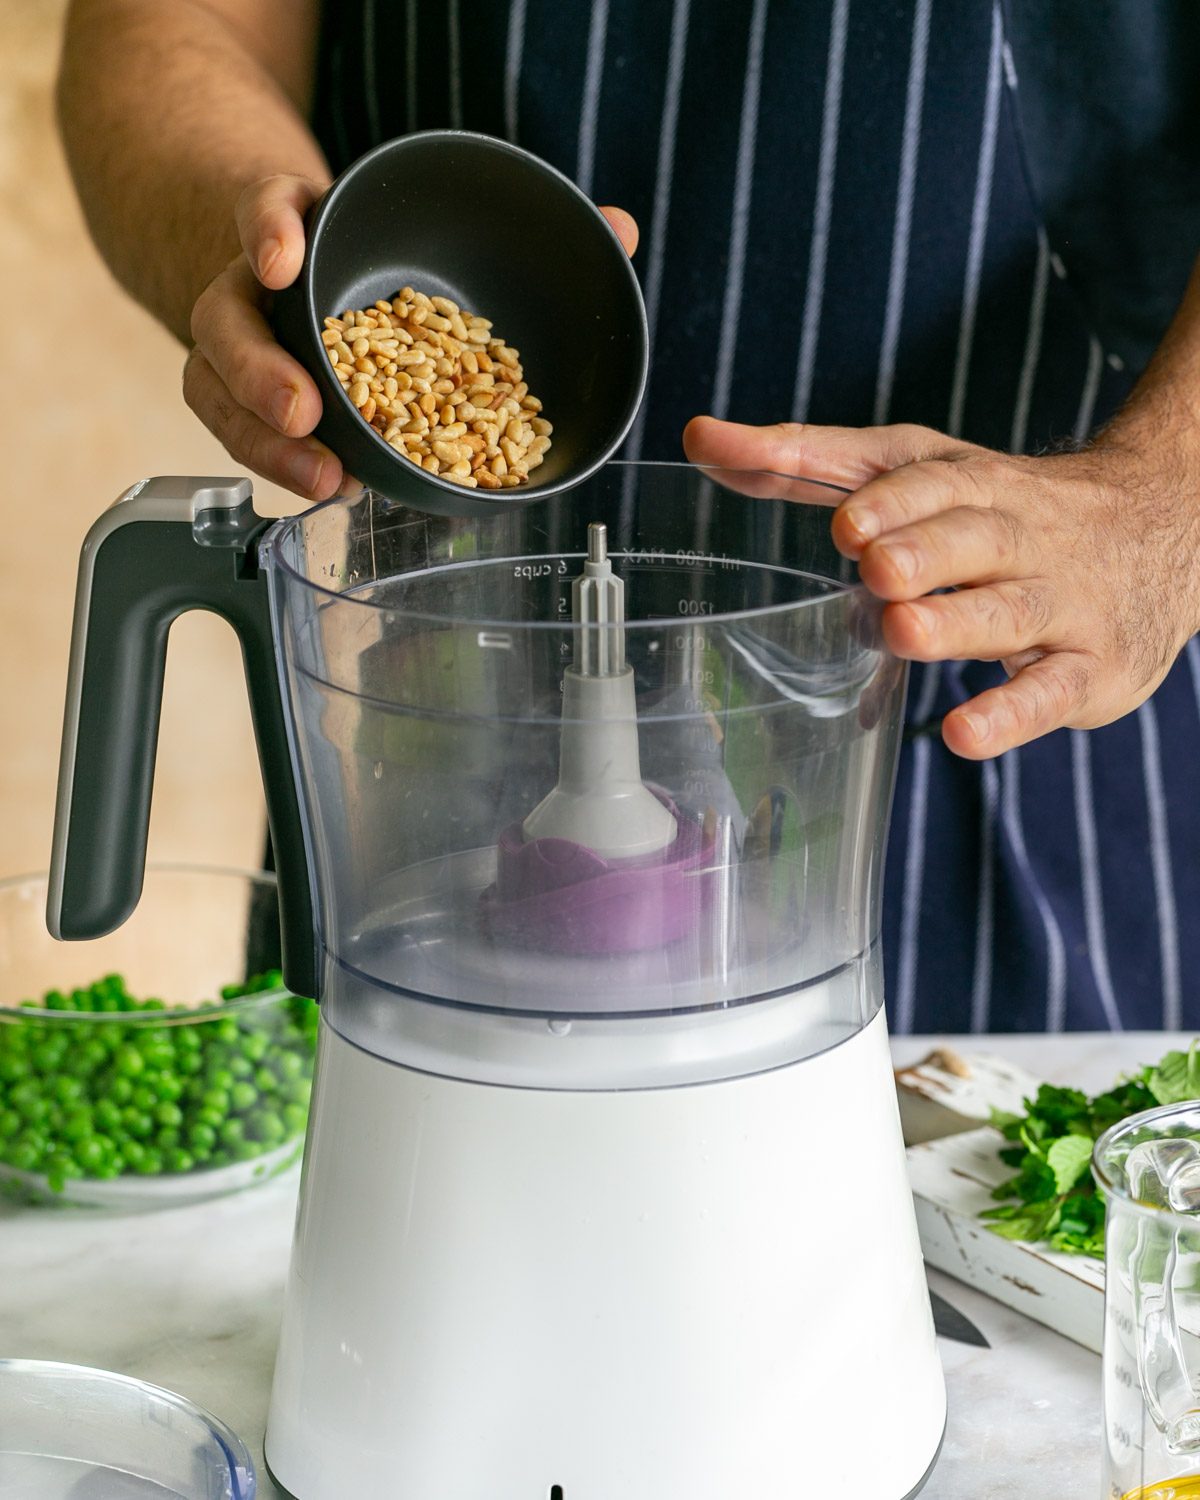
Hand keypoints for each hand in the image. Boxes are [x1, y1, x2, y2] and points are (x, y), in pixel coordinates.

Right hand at [184, 181, 639, 502]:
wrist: (303, 259)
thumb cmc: (383, 246)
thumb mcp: (429, 219)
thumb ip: (525, 221)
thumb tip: (621, 228)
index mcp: (299, 219)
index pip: (266, 205)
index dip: (267, 230)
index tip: (282, 259)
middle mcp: (256, 283)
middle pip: (230, 321)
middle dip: (261, 370)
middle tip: (304, 410)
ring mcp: (245, 343)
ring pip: (217, 389)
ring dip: (264, 440)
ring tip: (323, 479)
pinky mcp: (247, 395)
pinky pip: (242, 430)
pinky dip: (278, 461)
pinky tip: (330, 487)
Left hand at [684, 416, 1199, 759]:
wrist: (1162, 526)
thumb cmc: (1002, 507)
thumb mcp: (915, 470)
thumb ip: (808, 462)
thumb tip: (702, 438)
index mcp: (971, 483)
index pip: (931, 480)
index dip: (891, 500)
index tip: (846, 519)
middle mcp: (1018, 534)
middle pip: (973, 536)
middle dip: (925, 549)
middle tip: (875, 566)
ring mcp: (1060, 601)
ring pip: (1010, 609)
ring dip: (957, 623)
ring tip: (903, 631)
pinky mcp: (1090, 668)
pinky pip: (1050, 692)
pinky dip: (1008, 713)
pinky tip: (962, 732)